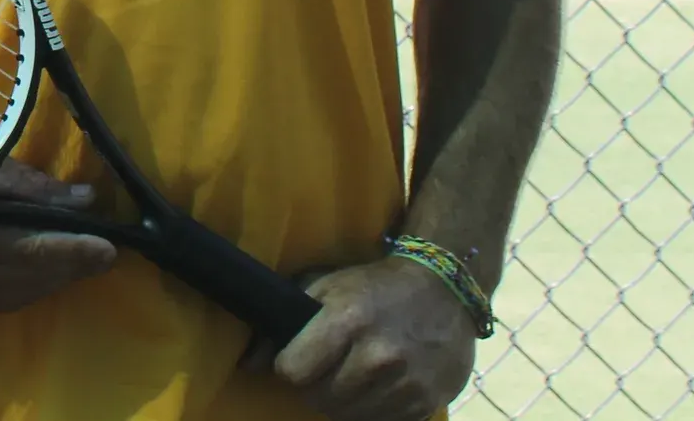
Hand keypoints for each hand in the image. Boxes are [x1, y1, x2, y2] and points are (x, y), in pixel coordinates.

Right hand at [0, 158, 117, 314]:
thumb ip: (29, 185)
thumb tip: (83, 199)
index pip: (28, 249)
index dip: (72, 250)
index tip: (110, 248)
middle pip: (28, 277)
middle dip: (71, 266)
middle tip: (105, 252)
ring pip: (18, 295)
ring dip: (53, 279)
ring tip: (81, 260)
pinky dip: (28, 286)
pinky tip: (45, 269)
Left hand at [266, 258, 477, 420]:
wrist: (444, 290)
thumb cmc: (374, 286)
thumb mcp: (325, 288)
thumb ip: (284, 322)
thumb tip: (249, 365)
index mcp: (348, 319)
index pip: (294, 370)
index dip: (288, 367)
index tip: (296, 359)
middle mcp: (378, 355)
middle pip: (319, 398)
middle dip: (314, 386)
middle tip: (326, 368)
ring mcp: (406, 383)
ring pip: (347, 415)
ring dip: (341, 401)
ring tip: (351, 376)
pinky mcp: (426, 403)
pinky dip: (371, 410)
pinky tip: (377, 386)